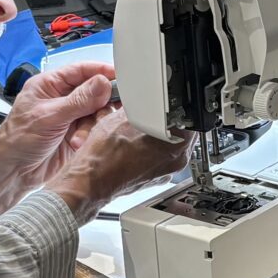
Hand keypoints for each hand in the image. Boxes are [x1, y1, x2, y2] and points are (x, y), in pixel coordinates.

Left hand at [0, 62, 116, 216]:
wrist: (12, 172)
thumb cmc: (17, 141)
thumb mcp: (49, 117)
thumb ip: (78, 100)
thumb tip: (102, 83)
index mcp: (49, 85)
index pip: (81, 70)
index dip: (101, 72)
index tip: (119, 77)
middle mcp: (61, 98)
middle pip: (94, 91)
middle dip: (100, 103)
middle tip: (102, 112)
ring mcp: (69, 117)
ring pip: (96, 111)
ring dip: (92, 124)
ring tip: (79, 138)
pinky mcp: (75, 134)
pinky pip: (93, 129)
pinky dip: (90, 136)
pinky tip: (79, 144)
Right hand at [45, 109, 195, 224]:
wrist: (88, 181)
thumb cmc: (103, 157)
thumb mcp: (122, 116)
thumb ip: (141, 104)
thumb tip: (143, 96)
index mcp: (177, 145)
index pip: (189, 117)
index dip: (176, 104)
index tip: (167, 100)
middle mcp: (175, 162)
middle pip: (178, 131)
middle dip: (163, 119)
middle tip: (148, 111)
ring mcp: (163, 172)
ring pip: (165, 144)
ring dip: (154, 133)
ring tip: (135, 127)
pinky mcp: (151, 178)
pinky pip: (155, 157)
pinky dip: (146, 148)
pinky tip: (129, 144)